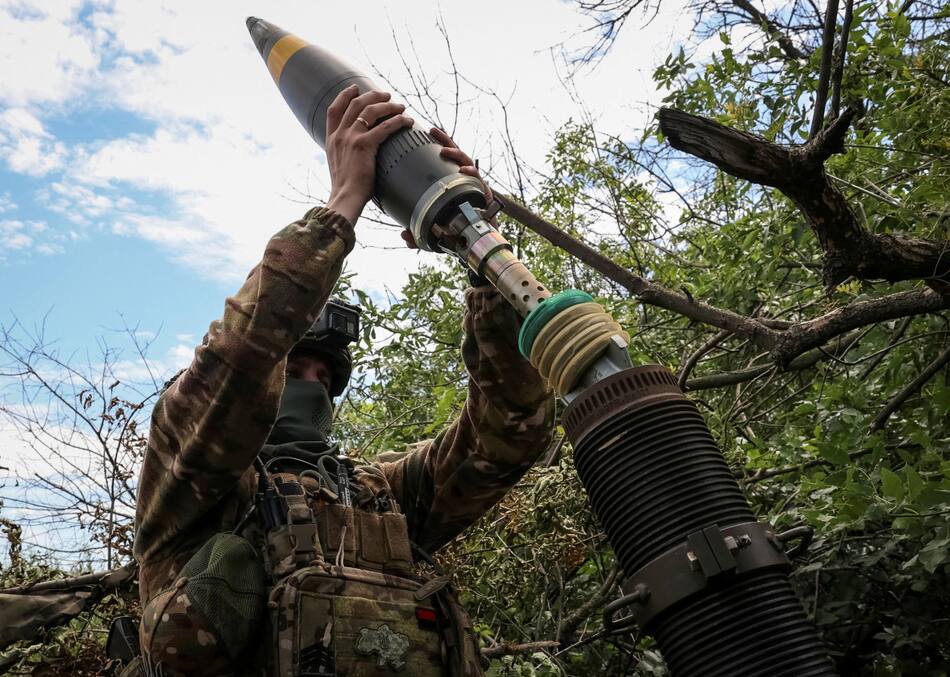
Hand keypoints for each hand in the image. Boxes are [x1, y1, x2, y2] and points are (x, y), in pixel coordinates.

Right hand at [325, 86, 413, 223]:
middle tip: (385, 95)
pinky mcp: (364, 145)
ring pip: (370, 111)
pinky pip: (385, 127)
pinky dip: (398, 121)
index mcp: (331, 139)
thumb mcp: (338, 166)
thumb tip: (355, 154)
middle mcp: (340, 134)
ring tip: (400, 105)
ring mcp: (351, 138)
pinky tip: (407, 120)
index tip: (354, 89)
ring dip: (387, 105)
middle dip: (371, 96)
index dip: (344, 96)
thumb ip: (344, 154)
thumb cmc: (345, 188)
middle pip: (355, 104)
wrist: (345, 197)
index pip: (334, 110)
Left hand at [399, 127, 493, 248]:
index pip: (441, 161)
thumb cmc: (456, 231)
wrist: (477, 240)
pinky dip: (471, 173)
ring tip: (445, 151)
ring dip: (455, 154)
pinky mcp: (483, 191)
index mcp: (449, 183)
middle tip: (433, 132)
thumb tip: (404, 235)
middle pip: (454, 154)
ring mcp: (473, 184)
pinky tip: (465, 171)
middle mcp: (462, 180)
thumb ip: (418, 234)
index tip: (423, 135)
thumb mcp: (433, 232)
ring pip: (466, 162)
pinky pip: (478, 178)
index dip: (434, 147)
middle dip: (445, 141)